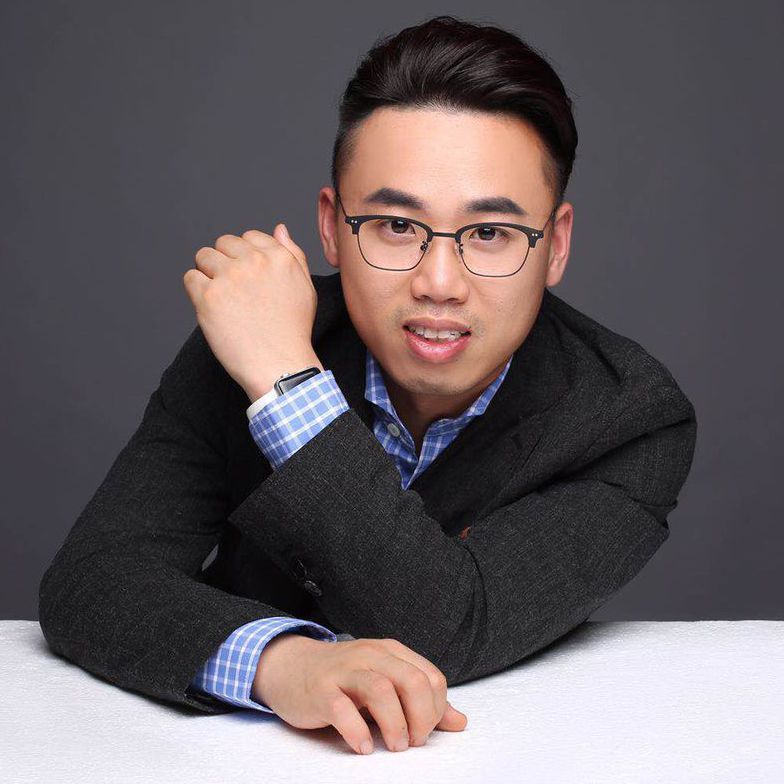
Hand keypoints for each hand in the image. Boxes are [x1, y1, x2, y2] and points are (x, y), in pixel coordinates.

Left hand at [183, 224, 322, 400]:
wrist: (280, 366)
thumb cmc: (292, 332)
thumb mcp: (305, 288)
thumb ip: (293, 254)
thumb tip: (279, 229)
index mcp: (278, 257)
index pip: (249, 237)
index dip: (244, 257)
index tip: (247, 278)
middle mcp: (254, 262)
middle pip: (223, 243)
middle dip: (224, 262)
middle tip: (233, 291)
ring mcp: (230, 277)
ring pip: (204, 256)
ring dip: (208, 274)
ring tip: (222, 299)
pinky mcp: (209, 296)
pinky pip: (190, 278)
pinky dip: (196, 292)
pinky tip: (212, 309)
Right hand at [252, 633, 467, 754]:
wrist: (290, 667)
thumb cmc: (343, 679)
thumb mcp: (384, 682)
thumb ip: (420, 701)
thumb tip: (459, 721)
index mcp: (390, 653)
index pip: (429, 676)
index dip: (435, 709)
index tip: (425, 731)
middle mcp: (370, 655)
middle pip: (411, 680)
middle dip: (421, 717)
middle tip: (413, 741)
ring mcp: (344, 671)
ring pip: (381, 689)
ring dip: (395, 724)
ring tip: (394, 746)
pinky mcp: (321, 690)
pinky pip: (343, 709)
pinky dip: (358, 732)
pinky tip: (363, 746)